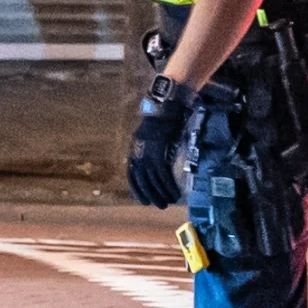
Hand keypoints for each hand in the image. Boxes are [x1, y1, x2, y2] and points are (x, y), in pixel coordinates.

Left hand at [126, 77, 193, 208]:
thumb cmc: (163, 116)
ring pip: (153, 179)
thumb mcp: (152, 132)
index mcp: (136, 147)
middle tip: (158, 205)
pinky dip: (169, 184)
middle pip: (143, 179)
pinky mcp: (160, 150)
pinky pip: (163, 173)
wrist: (168, 102)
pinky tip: (174, 192)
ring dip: (161, 193)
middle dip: (150, 194)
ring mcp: (149, 151)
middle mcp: (139, 150)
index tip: (143, 200)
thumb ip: (151, 146)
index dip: (137, 189)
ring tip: (168, 202)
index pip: (133, 173)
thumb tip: (157, 161)